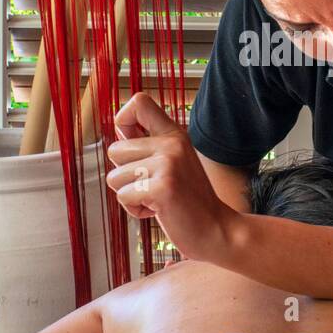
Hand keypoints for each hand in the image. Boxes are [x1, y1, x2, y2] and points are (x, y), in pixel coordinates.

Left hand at [104, 92, 237, 262]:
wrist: (217, 230)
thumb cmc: (189, 201)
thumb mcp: (175, 163)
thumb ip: (151, 146)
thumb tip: (120, 129)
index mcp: (174, 134)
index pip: (139, 102)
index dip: (123, 121)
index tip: (132, 143)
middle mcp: (171, 144)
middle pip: (115, 150)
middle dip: (125, 175)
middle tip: (152, 186)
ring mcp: (168, 164)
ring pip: (115, 177)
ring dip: (130, 195)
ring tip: (157, 199)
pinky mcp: (163, 187)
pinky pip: (123, 197)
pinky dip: (136, 210)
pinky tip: (159, 211)